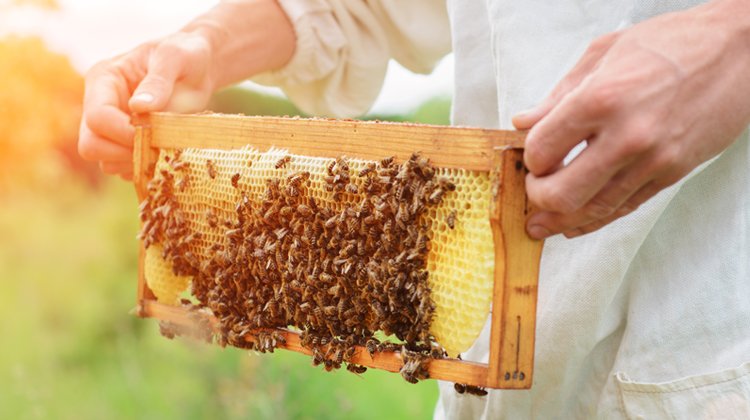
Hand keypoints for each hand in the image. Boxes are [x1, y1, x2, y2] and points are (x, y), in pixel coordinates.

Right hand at [78, 33, 215, 179]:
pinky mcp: (125, 143)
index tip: (154, 133)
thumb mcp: (175, 58)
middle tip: (157, 147)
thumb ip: (158, 81)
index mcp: (104, 80)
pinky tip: (163, 155)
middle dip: (123, 153)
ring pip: (106, 162)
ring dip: (135, 163)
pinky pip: (123, 169)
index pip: (97, 118)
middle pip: (91, 145)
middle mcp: (100, 105)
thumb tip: (139, 107)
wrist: (198, 67)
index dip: (123, 133)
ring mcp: (111, 127)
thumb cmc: (185, 55)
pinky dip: (143, 169)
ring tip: (164, 149)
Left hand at [513, 0, 749, 238]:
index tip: (532, 156)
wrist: (738, 51)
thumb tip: (523, 122)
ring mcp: (652, 160)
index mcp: (600, 99)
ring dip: (560, 220)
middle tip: (534, 189)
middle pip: (562, 194)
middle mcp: (626, 136)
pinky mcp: (671, 174)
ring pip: (593, 210)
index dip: (529, 159)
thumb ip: (558, 95)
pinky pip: (624, 208)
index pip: (542, 151)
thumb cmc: (670, 43)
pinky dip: (594, 220)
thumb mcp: (603, 53)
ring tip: (541, 224)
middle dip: (538, 198)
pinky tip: (574, 224)